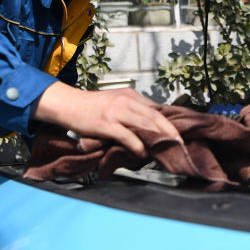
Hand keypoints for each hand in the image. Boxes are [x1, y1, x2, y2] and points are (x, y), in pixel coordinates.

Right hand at [34, 82, 181, 156]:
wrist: (69, 105)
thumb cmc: (92, 107)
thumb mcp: (116, 102)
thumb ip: (132, 111)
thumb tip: (150, 126)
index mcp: (131, 95)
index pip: (156, 108)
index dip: (169, 122)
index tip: (179, 133)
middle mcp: (126, 100)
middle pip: (155, 116)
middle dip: (170, 131)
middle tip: (180, 143)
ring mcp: (117, 112)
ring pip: (145, 125)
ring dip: (158, 139)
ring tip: (166, 149)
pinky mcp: (107, 124)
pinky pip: (128, 136)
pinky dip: (138, 146)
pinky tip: (142, 154)